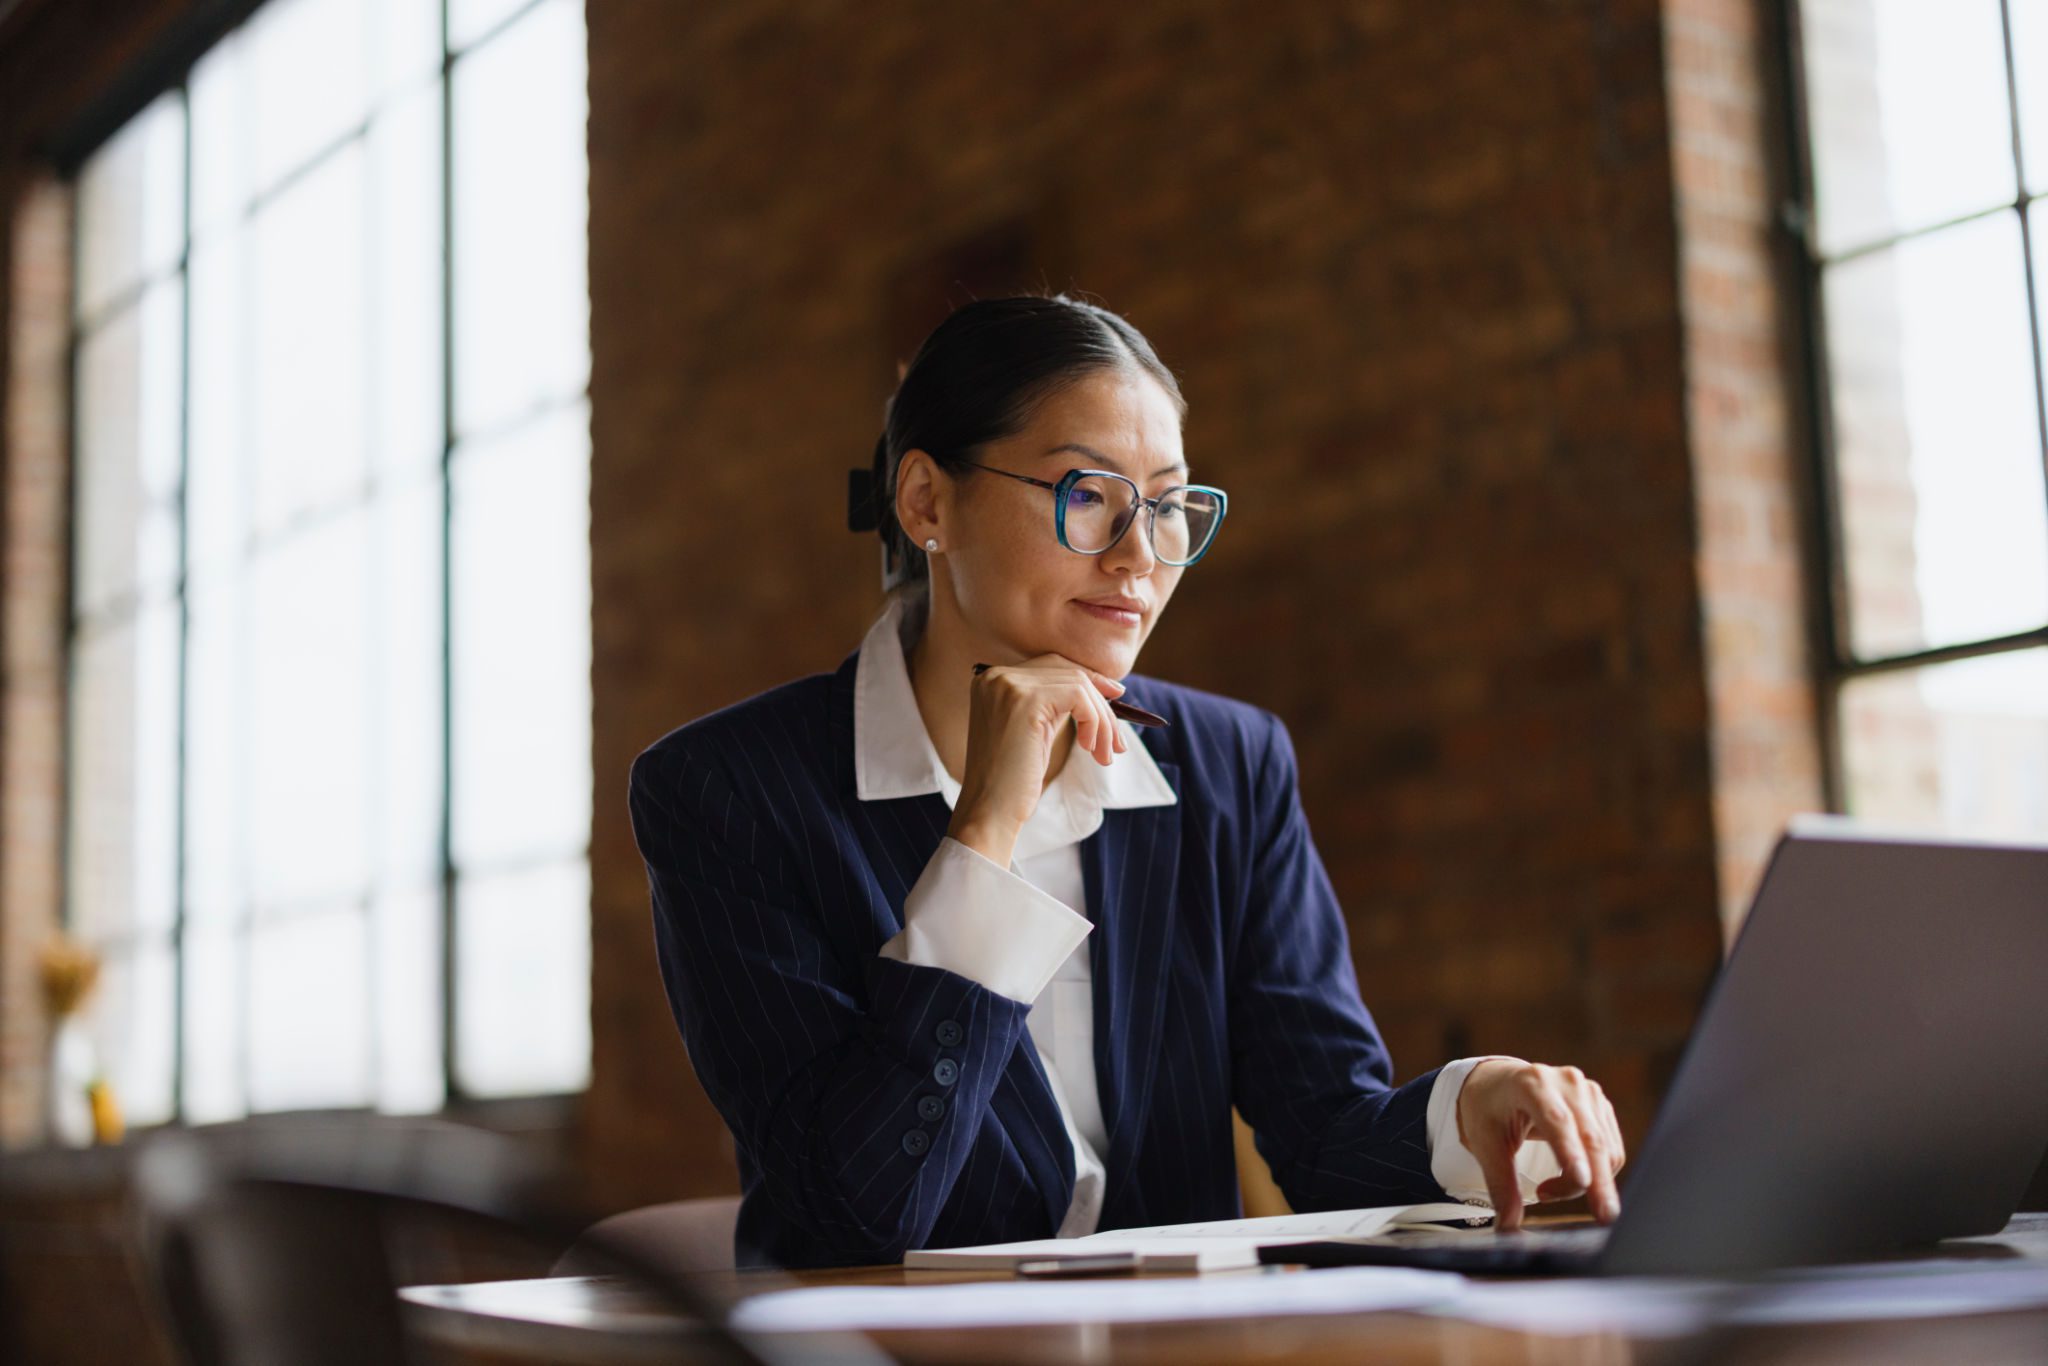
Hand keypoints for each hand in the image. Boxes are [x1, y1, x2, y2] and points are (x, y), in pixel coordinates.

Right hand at [947, 655, 1127, 866]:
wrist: (990, 811)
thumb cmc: (1013, 780)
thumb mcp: (1035, 730)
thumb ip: (1056, 705)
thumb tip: (1107, 687)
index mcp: (993, 680)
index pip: (1053, 665)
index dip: (1089, 679)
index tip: (1115, 697)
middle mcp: (997, 676)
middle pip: (1068, 671)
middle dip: (1101, 704)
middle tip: (1116, 742)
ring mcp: (1009, 685)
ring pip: (1078, 684)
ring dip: (1102, 720)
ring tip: (1104, 754)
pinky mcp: (1025, 700)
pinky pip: (1079, 696)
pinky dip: (1094, 721)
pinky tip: (1088, 747)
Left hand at [1456, 1057, 1624, 1231]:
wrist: (1499, 1082)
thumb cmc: (1489, 1108)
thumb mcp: (1484, 1142)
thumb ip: (1500, 1182)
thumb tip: (1508, 1224)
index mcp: (1532, 1084)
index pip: (1557, 1121)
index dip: (1571, 1152)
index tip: (1582, 1182)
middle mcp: (1567, 1083)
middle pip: (1591, 1138)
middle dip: (1599, 1181)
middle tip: (1603, 1217)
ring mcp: (1589, 1093)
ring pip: (1606, 1149)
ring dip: (1589, 1182)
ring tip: (1548, 1191)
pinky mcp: (1601, 1108)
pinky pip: (1611, 1149)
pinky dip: (1597, 1174)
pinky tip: (1568, 1178)